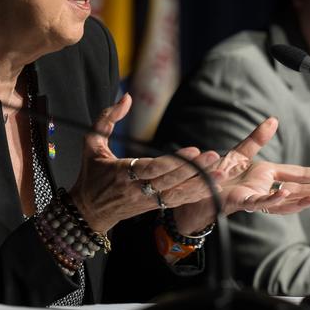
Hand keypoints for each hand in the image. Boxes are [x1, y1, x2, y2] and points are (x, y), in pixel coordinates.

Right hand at [67, 94, 218, 233]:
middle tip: (214, 156)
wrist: (88, 211)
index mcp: (122, 174)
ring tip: (221, 172)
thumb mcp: (91, 143)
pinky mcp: (154, 207)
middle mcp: (137, 189)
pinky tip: (214, 186)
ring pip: (178, 194)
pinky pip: (178, 202)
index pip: (151, 168)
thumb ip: (106, 119)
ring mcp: (147, 201)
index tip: (193, 150)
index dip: (173, 161)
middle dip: (194, 170)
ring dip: (200, 183)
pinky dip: (196, 195)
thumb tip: (126, 98)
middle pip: (170, 181)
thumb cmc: (91, 174)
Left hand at [172, 117, 309, 232]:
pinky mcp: (245, 201)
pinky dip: (275, 199)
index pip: (302, 175)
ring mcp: (259, 196)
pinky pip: (262, 202)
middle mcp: (268, 188)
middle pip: (301, 190)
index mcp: (271, 175)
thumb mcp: (241, 151)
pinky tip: (287, 195)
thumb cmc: (219, 172)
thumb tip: (274, 120)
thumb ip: (258, 137)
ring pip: (287, 202)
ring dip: (304, 200)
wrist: (198, 185)